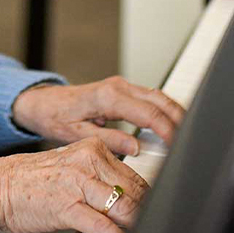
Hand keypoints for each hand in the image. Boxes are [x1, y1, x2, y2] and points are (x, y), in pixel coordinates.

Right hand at [0, 137, 149, 232]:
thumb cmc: (33, 180)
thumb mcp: (72, 167)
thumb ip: (100, 176)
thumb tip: (130, 199)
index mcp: (92, 148)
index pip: (135, 175)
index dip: (150, 198)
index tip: (158, 212)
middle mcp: (88, 161)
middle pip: (134, 190)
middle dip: (148, 213)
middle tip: (157, 227)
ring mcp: (78, 183)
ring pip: (124, 206)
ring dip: (137, 226)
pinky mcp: (67, 206)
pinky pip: (102, 225)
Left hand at [11, 76, 184, 155]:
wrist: (43, 102)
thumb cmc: (56, 117)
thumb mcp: (76, 134)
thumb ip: (108, 140)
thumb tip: (135, 146)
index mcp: (106, 97)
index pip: (147, 112)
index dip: (166, 128)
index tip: (176, 144)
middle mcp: (117, 87)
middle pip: (159, 99)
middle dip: (178, 117)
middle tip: (190, 139)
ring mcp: (121, 86)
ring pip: (157, 94)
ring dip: (174, 111)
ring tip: (186, 133)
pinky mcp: (122, 89)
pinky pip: (149, 96)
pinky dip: (164, 108)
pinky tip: (171, 123)